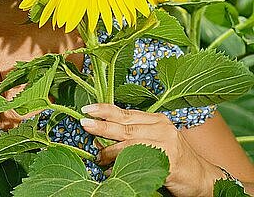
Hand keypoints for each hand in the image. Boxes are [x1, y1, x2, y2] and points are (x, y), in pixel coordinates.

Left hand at [80, 103, 222, 196]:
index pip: (126, 112)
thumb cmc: (176, 159)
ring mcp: (165, 143)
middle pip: (125, 125)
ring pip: (130, 143)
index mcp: (157, 119)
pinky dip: (122, 166)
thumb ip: (136, 134)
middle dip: (102, 125)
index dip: (106, 110)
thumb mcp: (158, 139)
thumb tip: (103, 136)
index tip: (88, 109)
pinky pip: (139, 161)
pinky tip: (112, 170)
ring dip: (109, 151)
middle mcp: (161, 127)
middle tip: (84, 123)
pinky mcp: (168, 161)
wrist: (202, 178)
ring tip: (97, 157)